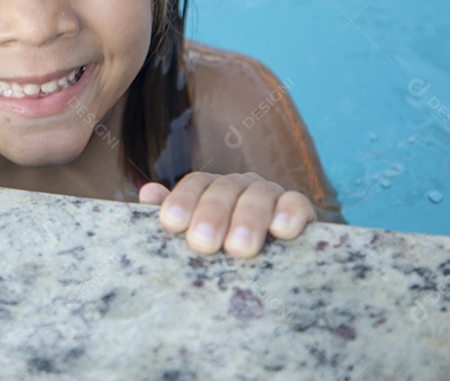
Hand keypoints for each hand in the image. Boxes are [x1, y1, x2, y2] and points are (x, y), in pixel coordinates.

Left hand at [138, 172, 317, 257]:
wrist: (276, 267)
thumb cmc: (221, 250)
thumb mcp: (195, 235)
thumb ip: (174, 215)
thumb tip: (148, 193)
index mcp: (211, 189)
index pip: (195, 184)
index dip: (182, 200)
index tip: (171, 224)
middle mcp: (240, 186)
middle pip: (224, 189)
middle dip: (211, 214)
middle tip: (202, 243)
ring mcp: (271, 196)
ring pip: (258, 195)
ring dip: (248, 219)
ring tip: (239, 248)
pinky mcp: (301, 211)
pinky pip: (297, 204)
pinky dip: (290, 213)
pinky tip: (282, 230)